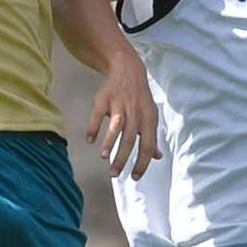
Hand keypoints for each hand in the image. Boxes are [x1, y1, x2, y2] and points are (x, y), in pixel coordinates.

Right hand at [87, 50, 162, 178]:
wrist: (128, 69)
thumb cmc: (140, 98)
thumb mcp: (149, 116)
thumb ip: (151, 137)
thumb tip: (157, 157)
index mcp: (149, 119)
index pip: (147, 145)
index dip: (142, 162)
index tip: (134, 177)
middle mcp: (135, 112)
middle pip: (130, 139)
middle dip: (122, 159)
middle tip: (114, 174)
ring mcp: (119, 104)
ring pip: (116, 127)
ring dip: (110, 143)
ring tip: (104, 157)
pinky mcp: (104, 98)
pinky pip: (97, 115)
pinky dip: (93, 128)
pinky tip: (90, 140)